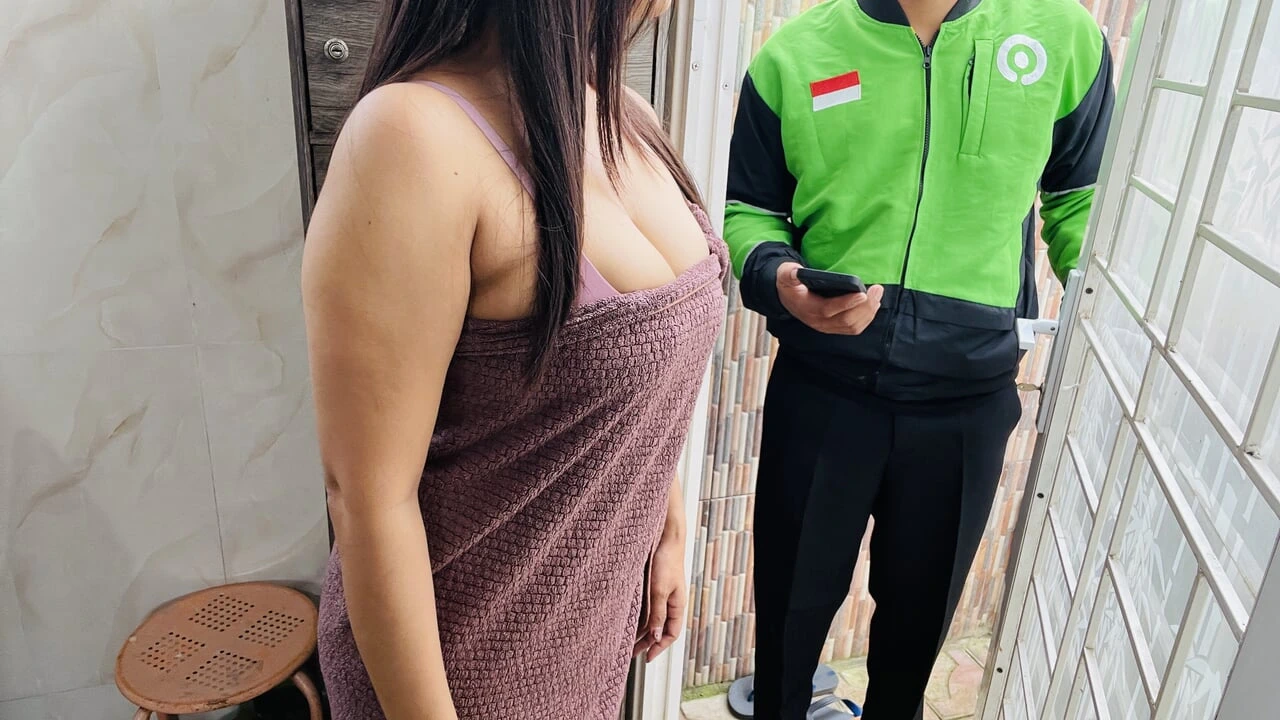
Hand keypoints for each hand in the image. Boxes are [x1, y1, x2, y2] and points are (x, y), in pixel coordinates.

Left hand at [634, 538, 685, 662]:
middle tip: (630, 653)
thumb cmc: (665, 561)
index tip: (647, 658)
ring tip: (625, 641)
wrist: (665, 536)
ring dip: (640, 630)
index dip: (660, 647)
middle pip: (660, 629)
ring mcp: (662, 594)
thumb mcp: (659, 589)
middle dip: (647, 642)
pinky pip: (646, 607)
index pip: (671, 634)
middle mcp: (671, 602)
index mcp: (678, 605)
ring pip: (652, 619)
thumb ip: (657, 613)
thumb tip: (656, 637)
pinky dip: (638, 616)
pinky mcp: (653, 586)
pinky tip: (626, 621)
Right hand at [776, 262, 883, 334]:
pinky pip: (853, 328)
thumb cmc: (790, 284)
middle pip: (846, 320)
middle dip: (865, 306)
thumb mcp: (785, 275)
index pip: (828, 309)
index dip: (846, 303)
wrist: (788, 298)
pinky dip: (866, 318)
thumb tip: (796, 272)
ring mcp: (827, 327)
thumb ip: (789, 274)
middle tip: (877, 290)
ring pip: (852, 326)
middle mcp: (818, 321)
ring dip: (868, 313)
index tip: (862, 293)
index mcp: (808, 308)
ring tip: (877, 296)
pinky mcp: (834, 327)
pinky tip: (873, 305)